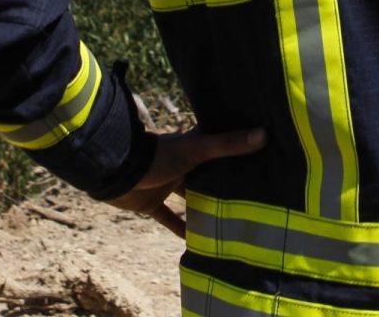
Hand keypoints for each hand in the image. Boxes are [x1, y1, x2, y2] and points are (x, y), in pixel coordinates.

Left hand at [106, 126, 265, 237]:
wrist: (115, 171)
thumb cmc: (157, 155)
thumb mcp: (196, 150)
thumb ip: (227, 144)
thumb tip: (263, 135)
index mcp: (191, 147)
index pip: (218, 145)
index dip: (236, 148)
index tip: (260, 155)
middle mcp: (181, 165)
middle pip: (206, 175)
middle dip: (223, 184)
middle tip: (250, 197)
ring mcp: (165, 184)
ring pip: (189, 198)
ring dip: (203, 208)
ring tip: (229, 221)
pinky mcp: (151, 203)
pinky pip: (168, 218)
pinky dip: (179, 228)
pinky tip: (196, 242)